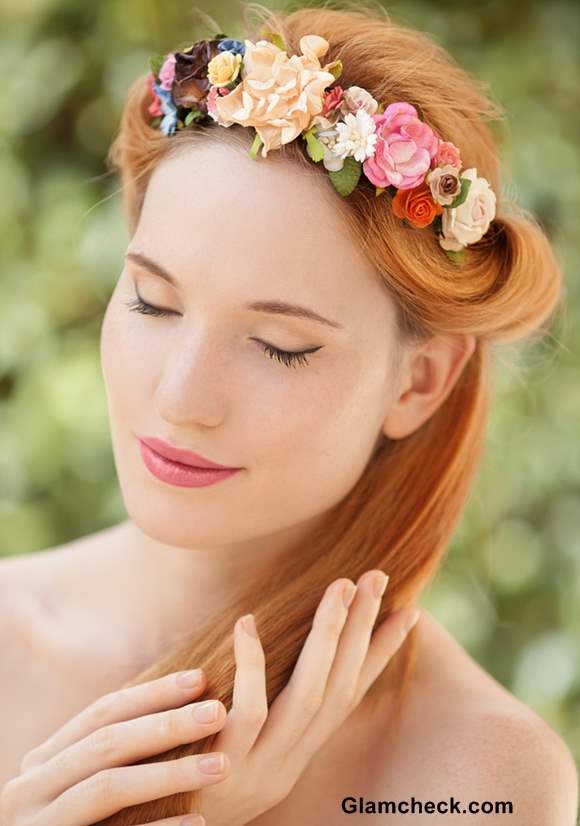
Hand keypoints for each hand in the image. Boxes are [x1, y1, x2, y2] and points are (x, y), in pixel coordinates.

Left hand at [0, 570, 418, 825]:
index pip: (354, 691)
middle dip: (362, 629)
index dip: (382, 652)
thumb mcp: (255, 750)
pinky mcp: (228, 763)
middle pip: (340, 684)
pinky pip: (248, 710)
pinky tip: (248, 623)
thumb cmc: (206, 781)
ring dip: (328, 639)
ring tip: (339, 588)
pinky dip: (252, 666)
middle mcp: (295, 755)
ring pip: (310, 694)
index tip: (410, 611)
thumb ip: (273, 712)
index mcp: (304, 747)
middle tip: (375, 576)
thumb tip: (290, 661)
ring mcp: (265, 761)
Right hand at [0, 669, 225, 825]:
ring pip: (108, 788)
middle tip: (216, 713)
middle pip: (107, 744)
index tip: (200, 678)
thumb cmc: (74, 823)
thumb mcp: (74, 781)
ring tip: (221, 766)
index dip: (153, 693)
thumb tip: (184, 703)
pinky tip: (197, 822)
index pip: (103, 712)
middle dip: (167, 725)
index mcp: (44, 761)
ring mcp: (39, 825)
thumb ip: (109, 751)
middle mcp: (30, 789)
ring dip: (169, 774)